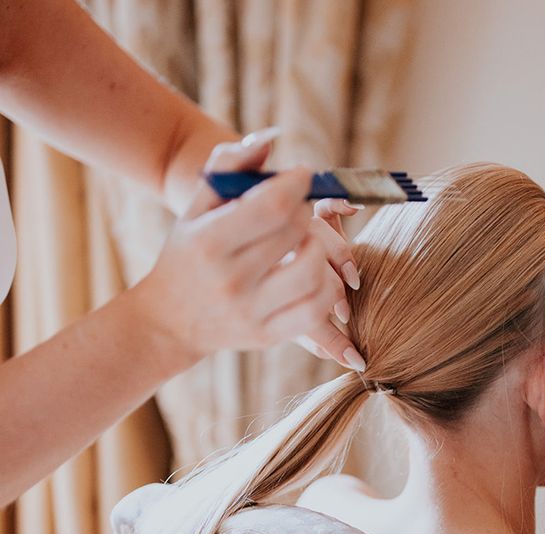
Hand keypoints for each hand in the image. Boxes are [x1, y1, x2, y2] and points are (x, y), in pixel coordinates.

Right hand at [126, 130, 362, 368]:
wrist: (168, 322)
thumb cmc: (187, 255)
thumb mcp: (194, 208)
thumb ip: (229, 167)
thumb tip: (272, 137)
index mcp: (209, 242)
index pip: (273, 205)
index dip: (298, 183)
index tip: (302, 175)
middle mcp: (231, 279)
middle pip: (297, 233)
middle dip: (306, 210)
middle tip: (299, 207)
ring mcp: (251, 311)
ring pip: (314, 273)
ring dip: (321, 249)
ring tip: (306, 241)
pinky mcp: (267, 335)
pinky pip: (316, 309)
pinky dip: (326, 288)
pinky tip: (314, 274)